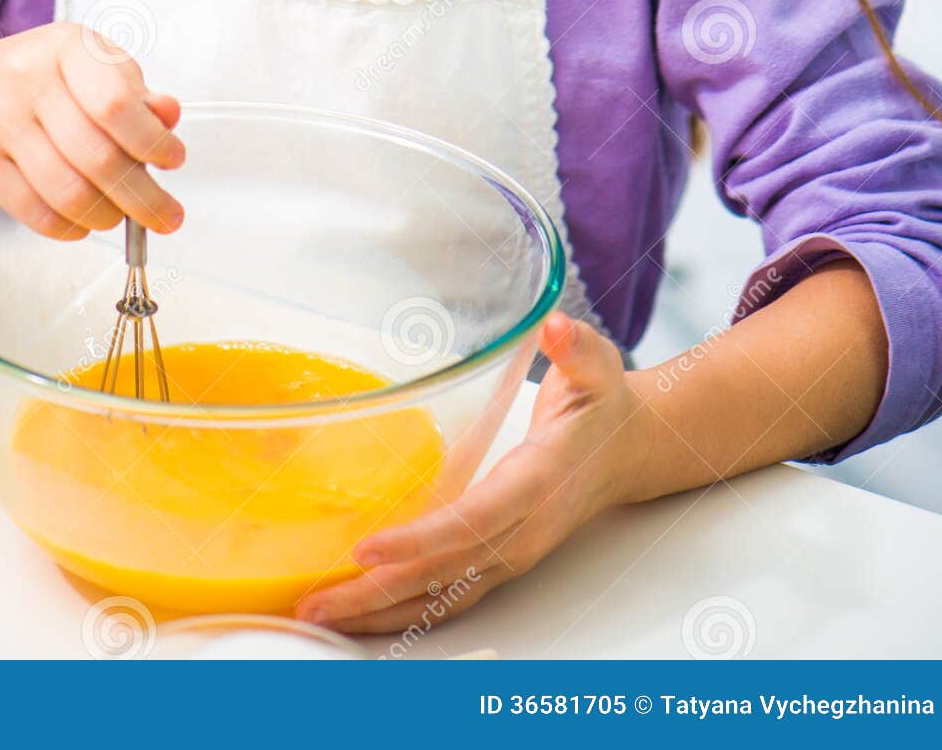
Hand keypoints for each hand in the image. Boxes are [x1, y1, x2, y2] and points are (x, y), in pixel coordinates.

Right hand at [0, 23, 184, 240]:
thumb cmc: (44, 79)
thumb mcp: (94, 67)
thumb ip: (136, 94)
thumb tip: (169, 116)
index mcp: (68, 46)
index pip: (117, 104)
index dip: (152, 141)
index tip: (173, 161)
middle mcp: (27, 78)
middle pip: (96, 156)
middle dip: (142, 197)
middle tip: (166, 216)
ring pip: (66, 191)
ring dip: (107, 216)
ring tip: (122, 218)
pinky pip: (33, 211)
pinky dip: (68, 228)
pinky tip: (85, 223)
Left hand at [294, 311, 648, 634]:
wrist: (626, 453)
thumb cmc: (601, 409)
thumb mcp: (596, 368)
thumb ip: (578, 348)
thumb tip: (557, 328)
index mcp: (537, 484)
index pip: (473, 522)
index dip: (420, 541)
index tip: (365, 550)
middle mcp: (520, 532)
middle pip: (443, 573)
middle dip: (377, 591)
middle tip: (315, 601)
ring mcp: (508, 556)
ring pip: (440, 596)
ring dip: (378, 611)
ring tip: (317, 613)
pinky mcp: (495, 563)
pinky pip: (444, 596)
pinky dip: (398, 609)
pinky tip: (356, 611)